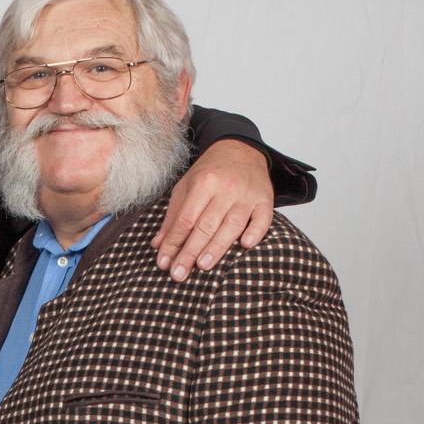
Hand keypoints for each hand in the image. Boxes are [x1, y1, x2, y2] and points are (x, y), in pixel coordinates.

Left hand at [153, 141, 273, 279]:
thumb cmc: (210, 173)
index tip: (164, 263)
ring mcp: (247, 195)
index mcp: (203, 183)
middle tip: (179, 274)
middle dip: (190, 252)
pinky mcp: (265, 200)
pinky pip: (262, 218)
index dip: (173, 242)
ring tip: (203, 265)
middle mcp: (225, 188)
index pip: (185, 219)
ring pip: (232, 225)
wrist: (240, 149)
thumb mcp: (186, 187)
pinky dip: (255, 232)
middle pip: (206, 225)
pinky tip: (246, 245)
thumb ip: (173, 217)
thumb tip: (158, 245)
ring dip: (217, 247)